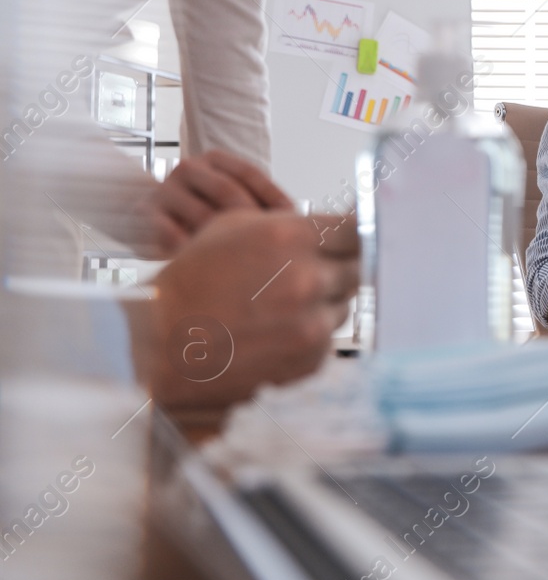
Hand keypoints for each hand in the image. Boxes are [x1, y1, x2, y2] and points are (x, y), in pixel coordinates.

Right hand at [129, 211, 359, 409]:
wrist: (159, 343)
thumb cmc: (193, 279)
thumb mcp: (234, 227)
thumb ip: (290, 221)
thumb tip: (336, 221)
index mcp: (293, 237)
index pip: (355, 231)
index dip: (350, 237)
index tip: (349, 241)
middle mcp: (309, 279)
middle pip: (355, 269)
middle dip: (336, 269)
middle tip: (312, 274)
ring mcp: (312, 323)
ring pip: (342, 305)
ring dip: (322, 303)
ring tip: (280, 306)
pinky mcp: (311, 358)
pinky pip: (327, 338)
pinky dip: (309, 334)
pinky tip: (274, 332)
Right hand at [142, 150, 293, 256]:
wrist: (143, 217)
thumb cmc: (200, 213)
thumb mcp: (228, 203)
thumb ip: (259, 206)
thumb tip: (302, 225)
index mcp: (213, 160)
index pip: (250, 174)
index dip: (275, 199)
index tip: (297, 225)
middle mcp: (188, 169)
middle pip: (229, 193)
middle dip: (254, 223)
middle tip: (277, 250)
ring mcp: (165, 190)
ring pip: (203, 216)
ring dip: (227, 243)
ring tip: (252, 267)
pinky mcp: (145, 214)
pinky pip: (173, 235)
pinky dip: (194, 253)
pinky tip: (212, 272)